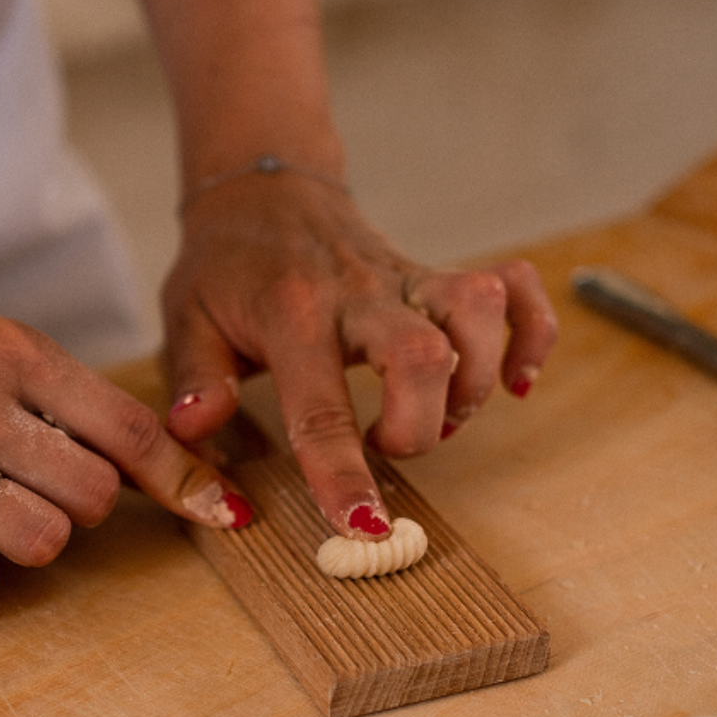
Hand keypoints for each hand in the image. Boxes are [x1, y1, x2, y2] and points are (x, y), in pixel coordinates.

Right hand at [0, 300, 250, 615]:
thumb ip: (82, 409)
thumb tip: (193, 480)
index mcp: (7, 351)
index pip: (128, 428)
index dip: (182, 480)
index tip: (220, 511)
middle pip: (94, 497)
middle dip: (78, 506)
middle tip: (28, 488)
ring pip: (41, 544)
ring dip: (25, 542)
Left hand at [161, 174, 557, 537]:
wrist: (262, 192)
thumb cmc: (224, 269)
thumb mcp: (185, 321)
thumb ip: (193, 380)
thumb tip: (192, 429)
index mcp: (290, 313)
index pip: (320, 404)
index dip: (342, 471)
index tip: (362, 524)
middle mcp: (357, 292)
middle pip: (421, 354)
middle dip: (421, 424)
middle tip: (390, 446)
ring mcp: (405, 278)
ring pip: (477, 313)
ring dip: (473, 382)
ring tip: (438, 413)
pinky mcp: (437, 273)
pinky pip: (515, 288)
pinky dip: (532, 334)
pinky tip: (511, 378)